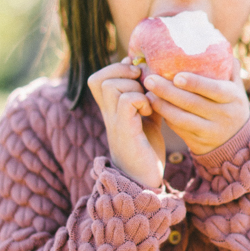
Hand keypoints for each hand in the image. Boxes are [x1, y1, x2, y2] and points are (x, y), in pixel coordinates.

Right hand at [87, 61, 165, 188]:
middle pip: (98, 78)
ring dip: (133, 87)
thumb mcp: (148, 120)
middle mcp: (107, 114)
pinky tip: (148, 112)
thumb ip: (146, 99)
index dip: (117, 69)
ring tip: (146, 102)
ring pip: (111, 85)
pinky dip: (141, 100)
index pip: (98, 78)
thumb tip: (152, 78)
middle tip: (141, 85)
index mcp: (110, 110)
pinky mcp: (125, 130)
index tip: (138, 76)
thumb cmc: (146, 151)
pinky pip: (126, 100)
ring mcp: (114, 122)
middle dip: (123, 73)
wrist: (144, 181)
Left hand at [143, 58, 249, 155]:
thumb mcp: (237, 89)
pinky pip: (179, 129)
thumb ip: (229, 69)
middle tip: (149, 79)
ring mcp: (210, 131)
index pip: (213, 89)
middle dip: (168, 92)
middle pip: (192, 103)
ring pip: (182, 119)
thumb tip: (218, 44)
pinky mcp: (198, 142)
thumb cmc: (231, 106)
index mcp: (233, 98)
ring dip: (162, 106)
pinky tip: (154, 107)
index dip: (195, 83)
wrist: (238, 142)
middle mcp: (223, 115)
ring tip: (147, 94)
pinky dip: (165, 117)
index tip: (176, 76)